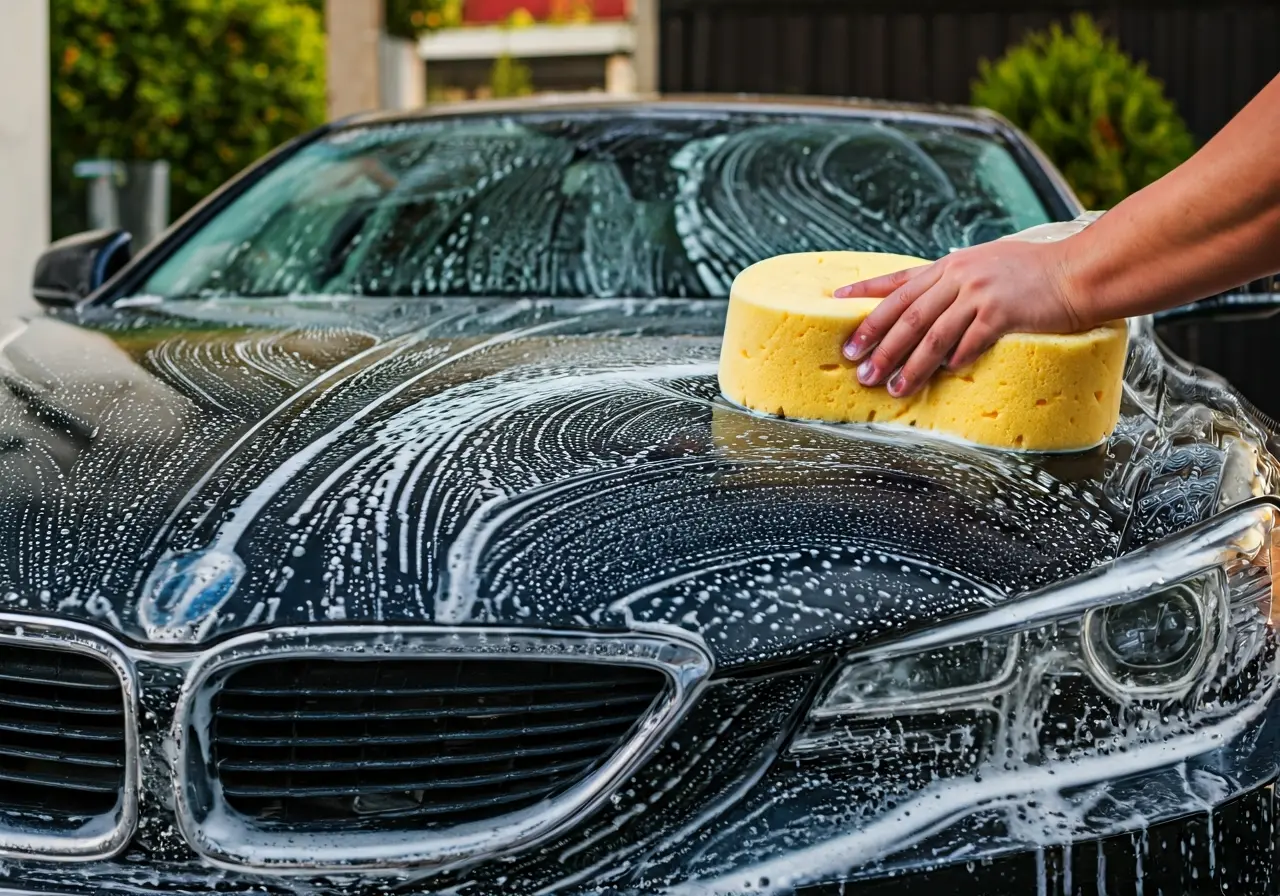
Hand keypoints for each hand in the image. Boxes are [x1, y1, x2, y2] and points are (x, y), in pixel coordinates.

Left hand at [832, 238, 1090, 397]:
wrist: (1078, 272)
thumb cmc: (1034, 274)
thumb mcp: (986, 265)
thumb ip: (954, 282)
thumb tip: (925, 308)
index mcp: (950, 265)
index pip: (898, 282)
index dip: (865, 295)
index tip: (835, 305)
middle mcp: (959, 275)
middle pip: (907, 315)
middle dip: (879, 344)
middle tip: (858, 368)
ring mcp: (979, 293)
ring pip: (932, 334)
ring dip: (910, 364)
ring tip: (892, 387)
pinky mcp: (1002, 312)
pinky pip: (969, 341)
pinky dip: (953, 360)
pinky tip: (942, 375)